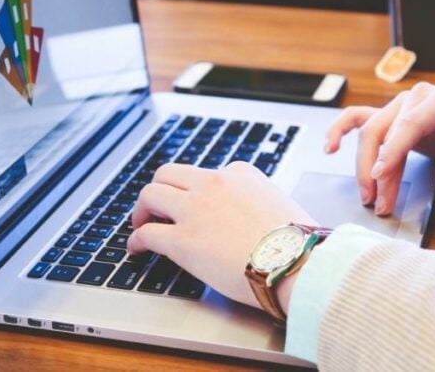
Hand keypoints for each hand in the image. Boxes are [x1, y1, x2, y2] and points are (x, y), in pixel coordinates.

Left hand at [127, 161, 316, 309]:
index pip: (207, 174)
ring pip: (151, 194)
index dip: (195, 191)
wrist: (297, 262)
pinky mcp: (182, 240)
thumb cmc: (298, 242)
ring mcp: (195, 210)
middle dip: (159, 189)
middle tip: (155, 208)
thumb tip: (257, 220)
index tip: (192, 204)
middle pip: (168, 174)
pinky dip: (136, 240)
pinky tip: (136, 249)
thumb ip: (260, 203)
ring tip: (140, 224)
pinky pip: (147, 233)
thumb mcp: (281, 205)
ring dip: (142, 210)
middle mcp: (214, 183)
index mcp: (240, 173)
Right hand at [325, 82, 434, 214]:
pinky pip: (359, 118)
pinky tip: (330, 147)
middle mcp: (418, 96)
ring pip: (370, 131)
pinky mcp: (391, 115)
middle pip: (385, 130)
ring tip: (369, 197)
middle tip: (379, 203)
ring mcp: (401, 103)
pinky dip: (341, 130)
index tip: (380, 176)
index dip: (393, 150)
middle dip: (378, 169)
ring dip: (364, 165)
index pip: (411, 124)